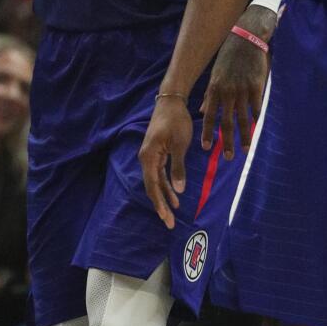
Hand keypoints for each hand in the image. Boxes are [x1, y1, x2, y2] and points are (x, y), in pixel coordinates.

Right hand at [139, 96, 193, 229]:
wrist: (171, 102)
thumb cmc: (176, 120)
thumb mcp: (180, 144)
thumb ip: (178, 167)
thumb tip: (178, 190)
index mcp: (149, 157)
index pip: (152, 185)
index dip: (159, 203)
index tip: (165, 217)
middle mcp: (146, 158)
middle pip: (152, 186)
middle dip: (161, 205)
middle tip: (169, 224)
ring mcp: (151, 156)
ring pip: (156, 181)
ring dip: (164, 196)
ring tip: (174, 213)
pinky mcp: (157, 153)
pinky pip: (160, 173)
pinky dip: (167, 184)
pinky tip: (175, 195)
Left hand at [200, 6, 273, 158]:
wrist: (245, 40)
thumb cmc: (228, 57)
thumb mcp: (215, 75)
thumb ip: (209, 95)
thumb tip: (203, 112)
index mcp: (215, 89)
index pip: (210, 116)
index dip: (208, 133)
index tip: (206, 148)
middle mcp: (227, 92)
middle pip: (226, 121)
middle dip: (226, 141)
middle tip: (228, 157)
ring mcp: (242, 90)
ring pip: (242, 118)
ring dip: (244, 136)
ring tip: (245, 150)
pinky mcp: (256, 86)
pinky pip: (257, 107)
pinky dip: (257, 120)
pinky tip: (258, 130)